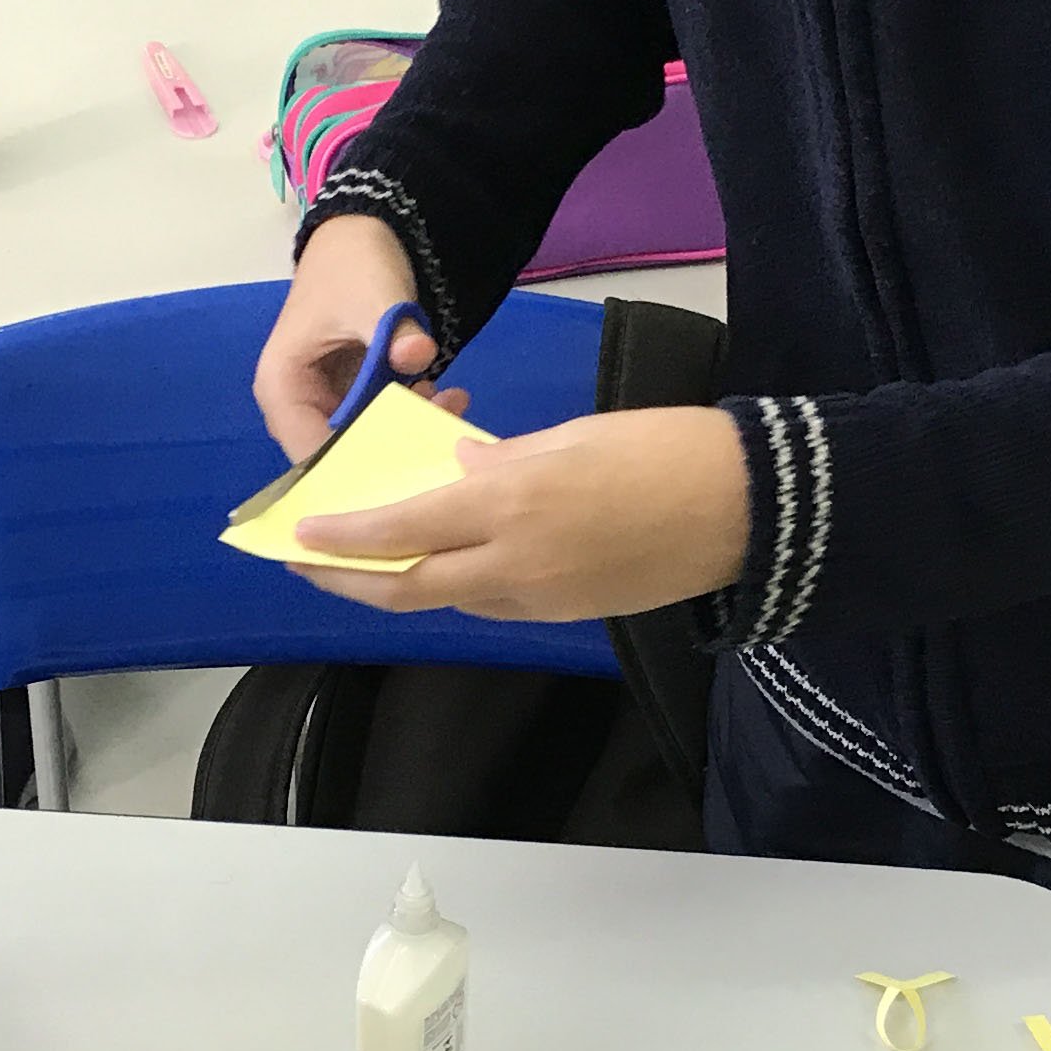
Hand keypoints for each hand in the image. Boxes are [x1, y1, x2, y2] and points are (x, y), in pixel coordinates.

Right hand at [253, 214, 436, 460]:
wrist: (362, 237)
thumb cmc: (351, 266)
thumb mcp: (373, 295)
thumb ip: (394, 330)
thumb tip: (417, 354)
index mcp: (282, 387)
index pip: (310, 453)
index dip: (357, 466)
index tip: (408, 460)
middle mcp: (296, 406)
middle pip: (338, 455)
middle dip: (390, 449)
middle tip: (439, 429)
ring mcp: (325, 404)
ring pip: (365, 442)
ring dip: (407, 431)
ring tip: (447, 403)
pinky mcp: (353, 399)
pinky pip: (381, 422)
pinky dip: (411, 415)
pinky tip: (443, 395)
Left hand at [289, 403, 749, 621]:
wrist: (747, 508)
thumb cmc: (663, 450)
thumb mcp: (569, 438)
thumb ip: (500, 463)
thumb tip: (455, 477)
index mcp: (513, 503)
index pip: (405, 528)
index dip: (346, 538)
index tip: (303, 535)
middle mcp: (518, 562)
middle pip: (410, 586)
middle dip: (350, 580)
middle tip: (308, 567)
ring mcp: (544, 596)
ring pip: (452, 598)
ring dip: (403, 583)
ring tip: (366, 563)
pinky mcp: (569, 613)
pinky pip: (495, 603)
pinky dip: (458, 585)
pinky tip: (444, 562)